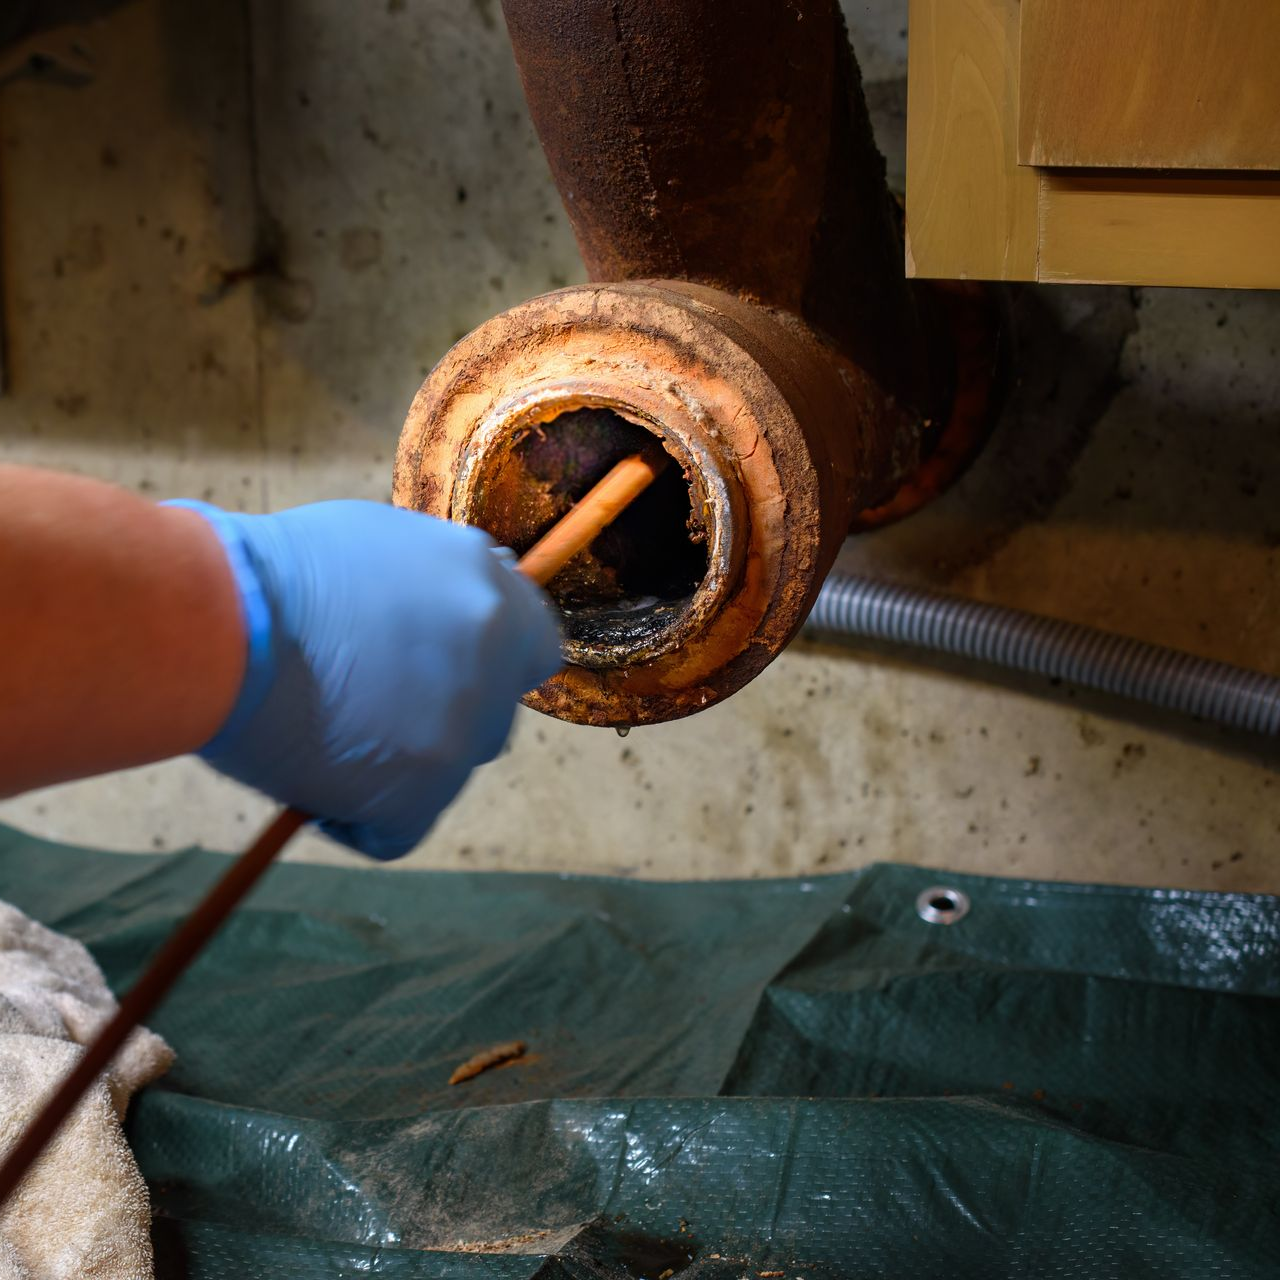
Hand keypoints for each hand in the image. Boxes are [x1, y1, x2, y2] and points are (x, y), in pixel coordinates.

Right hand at [172, 500, 560, 858]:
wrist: (217, 619)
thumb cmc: (278, 574)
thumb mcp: (384, 548)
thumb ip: (437, 587)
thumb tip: (452, 612)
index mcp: (491, 587)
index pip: (535, 645)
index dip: (490, 664)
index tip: (445, 670)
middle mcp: (493, 653)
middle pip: (491, 714)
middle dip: (442, 717)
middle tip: (368, 705)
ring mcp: (461, 725)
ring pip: (447, 772)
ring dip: (400, 765)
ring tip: (323, 732)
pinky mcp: (420, 790)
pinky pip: (399, 829)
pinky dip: (359, 819)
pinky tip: (312, 779)